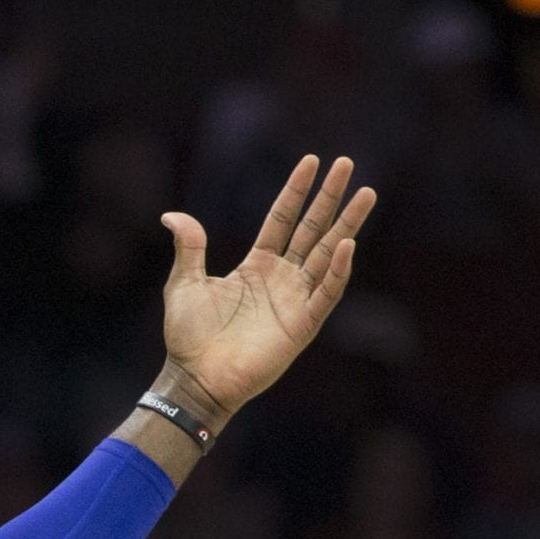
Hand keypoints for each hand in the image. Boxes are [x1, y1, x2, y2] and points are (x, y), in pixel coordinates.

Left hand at [156, 154, 375, 419]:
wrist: (195, 376)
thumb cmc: (188, 335)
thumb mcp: (184, 283)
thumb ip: (189, 247)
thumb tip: (172, 216)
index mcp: (256, 265)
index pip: (282, 219)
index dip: (296, 191)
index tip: (312, 161)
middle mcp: (281, 278)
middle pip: (313, 229)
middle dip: (330, 197)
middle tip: (348, 164)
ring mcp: (295, 300)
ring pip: (329, 254)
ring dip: (347, 224)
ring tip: (367, 193)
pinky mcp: (302, 325)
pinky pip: (326, 293)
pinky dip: (338, 270)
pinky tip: (348, 244)